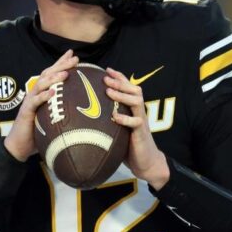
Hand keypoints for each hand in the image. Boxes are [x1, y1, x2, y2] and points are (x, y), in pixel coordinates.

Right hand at [4, 50, 78, 161]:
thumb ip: (61, 109)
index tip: (73, 54)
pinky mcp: (26, 112)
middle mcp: (35, 94)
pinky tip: (53, 92)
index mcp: (41, 93)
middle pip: (47, 74)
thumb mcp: (52, 117)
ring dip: (53, 78)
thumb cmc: (37, 132)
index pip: (52, 74)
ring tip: (66, 73)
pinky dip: (44, 96)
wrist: (19, 146)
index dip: (61, 63)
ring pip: (41, 85)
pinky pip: (35, 102)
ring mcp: (30, 102)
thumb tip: (82, 108)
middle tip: (75, 58)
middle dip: (61, 65)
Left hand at [104, 67, 169, 189]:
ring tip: (108, 92)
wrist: (146, 162)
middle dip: (120, 82)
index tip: (107, 70)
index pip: (129, 88)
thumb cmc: (129, 145)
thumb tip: (86, 115)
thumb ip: (108, 120)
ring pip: (137, 102)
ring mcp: (141, 122)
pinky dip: (125, 118)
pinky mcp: (141, 133)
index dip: (119, 77)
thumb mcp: (118, 129)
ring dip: (122, 95)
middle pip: (135, 90)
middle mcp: (139, 112)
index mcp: (133, 109)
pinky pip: (136, 122)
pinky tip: (115, 117)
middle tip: (106, 79)